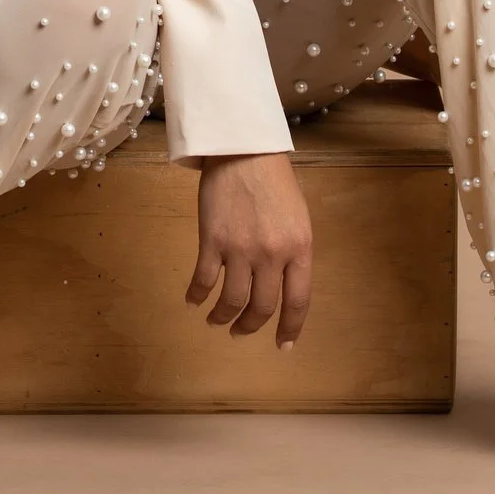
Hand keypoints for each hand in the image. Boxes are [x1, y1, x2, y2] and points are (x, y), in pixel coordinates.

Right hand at [186, 150, 313, 346]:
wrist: (243, 149)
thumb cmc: (274, 180)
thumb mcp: (297, 218)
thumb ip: (293, 252)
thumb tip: (282, 284)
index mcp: (300, 248)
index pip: (298, 301)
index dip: (290, 328)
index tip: (283, 344)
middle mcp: (272, 255)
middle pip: (262, 306)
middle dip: (251, 327)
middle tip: (242, 332)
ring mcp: (241, 249)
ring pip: (232, 301)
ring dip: (223, 318)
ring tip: (218, 322)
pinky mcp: (212, 241)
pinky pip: (203, 281)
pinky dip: (197, 296)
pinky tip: (194, 301)